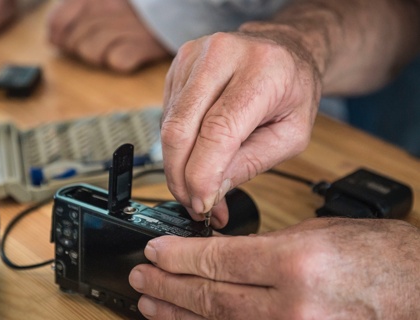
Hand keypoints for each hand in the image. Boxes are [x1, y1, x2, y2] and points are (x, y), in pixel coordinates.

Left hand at [47, 0, 169, 72]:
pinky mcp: (140, 46)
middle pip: (73, 42)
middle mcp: (106, 8)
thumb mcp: (105, 0)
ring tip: (114, 47)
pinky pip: (117, 62)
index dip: (57, 35)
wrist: (178, 7)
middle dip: (79, 47)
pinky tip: (129, 52)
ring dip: (99, 55)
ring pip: (91, 53)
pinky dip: (120, 61)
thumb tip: (51, 36)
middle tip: (95, 43)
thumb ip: (72, 10)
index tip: (60, 40)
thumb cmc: (137, 8)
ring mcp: (123, 28)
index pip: (58, 21)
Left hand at [129, 218, 419, 318]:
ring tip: (150, 305)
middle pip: (210, 296)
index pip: (216, 260)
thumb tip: (222, 256)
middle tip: (141, 279)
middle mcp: (291, 305)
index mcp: (294, 263)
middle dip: (168, 288)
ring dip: (179, 315)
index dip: (178, 256)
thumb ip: (265, 247)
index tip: (155, 251)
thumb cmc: (377, 257)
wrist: (417, 291)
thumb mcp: (317, 233)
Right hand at [160, 28, 320, 227]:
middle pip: (180, 128)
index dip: (203, 174)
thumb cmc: (292, 89)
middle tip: (194, 203)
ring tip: (197, 184)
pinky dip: (177, 145)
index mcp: (261, 70)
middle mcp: (222, 55)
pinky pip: (166, 116)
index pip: (218, 130)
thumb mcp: (290, 135)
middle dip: (180, 176)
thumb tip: (211, 192)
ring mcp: (194, 57)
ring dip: (177, 165)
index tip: (202, 204)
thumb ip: (250, 164)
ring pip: (167, 126)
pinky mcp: (178, 65)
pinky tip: (195, 156)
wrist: (284, 50)